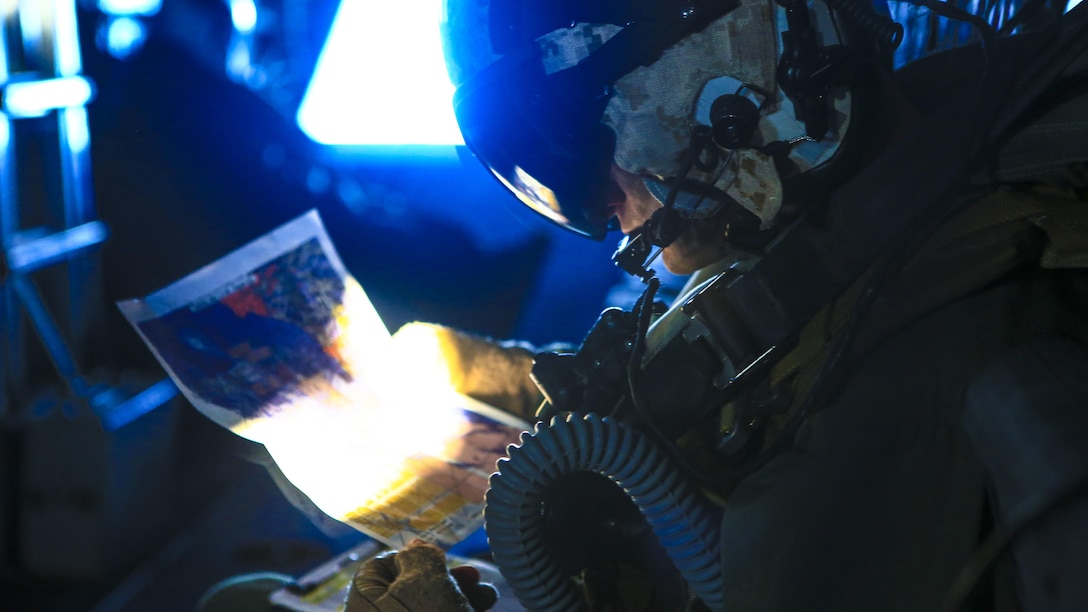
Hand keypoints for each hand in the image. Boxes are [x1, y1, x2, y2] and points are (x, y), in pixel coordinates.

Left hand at [346, 540, 498, 611]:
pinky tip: (481, 610)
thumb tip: (417, 546)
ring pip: (432, 611)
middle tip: (472, 577)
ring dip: (462, 598)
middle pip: (410, 590)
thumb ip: (421, 557)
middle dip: (447, 578)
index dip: (412, 556)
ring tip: (487, 598)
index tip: (441, 556)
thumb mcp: (423, 580)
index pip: (379, 567)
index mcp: (364, 602)